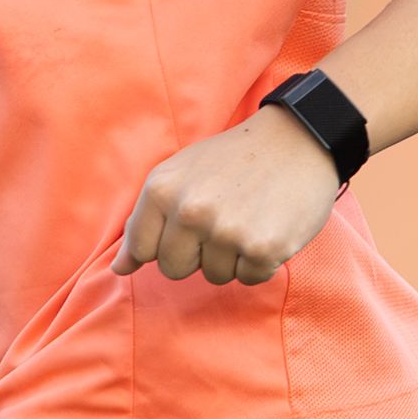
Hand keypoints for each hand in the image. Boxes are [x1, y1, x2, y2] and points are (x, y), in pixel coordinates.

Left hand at [120, 111, 345, 284]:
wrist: (299, 140)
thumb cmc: (234, 160)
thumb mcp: (179, 175)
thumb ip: (145, 220)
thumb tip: (118, 269)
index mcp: (163, 190)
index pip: (143, 250)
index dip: (167, 242)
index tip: (189, 224)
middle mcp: (190, 212)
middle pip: (175, 269)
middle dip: (198, 253)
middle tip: (224, 218)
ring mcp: (227, 232)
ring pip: (215, 276)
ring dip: (233, 257)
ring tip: (250, 218)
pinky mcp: (263, 249)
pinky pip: (250, 278)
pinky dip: (262, 262)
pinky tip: (269, 228)